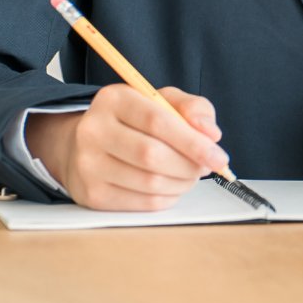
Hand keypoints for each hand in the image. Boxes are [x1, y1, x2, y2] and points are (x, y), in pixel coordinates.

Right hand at [25, 83, 227, 211]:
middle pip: (152, 155)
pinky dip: (168, 197)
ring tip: (190, 175)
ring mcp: (88, 165)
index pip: (157, 121)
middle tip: (205, 167)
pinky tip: (172, 186)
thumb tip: (211, 134)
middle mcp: (93, 130)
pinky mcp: (92, 194)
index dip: (193, 142)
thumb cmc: (133, 121)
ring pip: (150, 182)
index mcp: (113, 99)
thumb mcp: (162, 101)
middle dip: (189, 165)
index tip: (218, 156)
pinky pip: (142, 203)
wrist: (84, 145)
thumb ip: (193, 108)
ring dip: (182, 183)